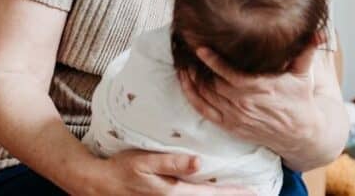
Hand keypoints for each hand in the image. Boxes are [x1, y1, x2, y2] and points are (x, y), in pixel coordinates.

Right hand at [80, 149, 255, 195]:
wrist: (98, 186)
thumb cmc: (121, 170)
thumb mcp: (144, 161)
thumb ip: (171, 162)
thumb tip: (198, 162)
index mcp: (174, 194)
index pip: (211, 194)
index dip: (234, 193)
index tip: (254, 192)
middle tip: (256, 195)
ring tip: (238, 195)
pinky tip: (211, 194)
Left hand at [177, 41, 323, 155]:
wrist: (300, 134)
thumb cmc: (299, 100)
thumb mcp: (304, 74)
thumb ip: (307, 50)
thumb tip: (317, 31)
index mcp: (260, 88)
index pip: (230, 75)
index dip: (213, 62)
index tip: (201, 48)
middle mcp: (244, 104)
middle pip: (212, 84)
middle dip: (197, 68)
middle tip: (185, 49)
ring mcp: (235, 116)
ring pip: (205, 97)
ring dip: (191, 81)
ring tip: (182, 62)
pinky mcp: (230, 125)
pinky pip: (204, 111)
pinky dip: (191, 97)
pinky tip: (184, 83)